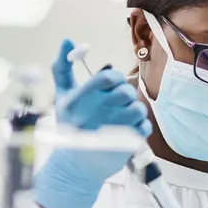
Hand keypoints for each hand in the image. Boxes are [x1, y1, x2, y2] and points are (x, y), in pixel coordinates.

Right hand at [33, 39, 151, 207]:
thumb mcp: (62, 97)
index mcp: (78, 100)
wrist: (76, 167)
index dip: (115, 78)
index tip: (112, 85)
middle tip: (117, 102)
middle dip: (124, 95)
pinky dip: (139, 127)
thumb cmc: (70, 127)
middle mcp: (95, 115)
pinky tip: (126, 131)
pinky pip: (144, 125)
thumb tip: (67, 40)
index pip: (108, 77)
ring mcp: (112, 131)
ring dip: (134, 110)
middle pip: (126, 91)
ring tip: (122, 117)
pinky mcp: (126, 146)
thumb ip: (63, 67)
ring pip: (138, 108)